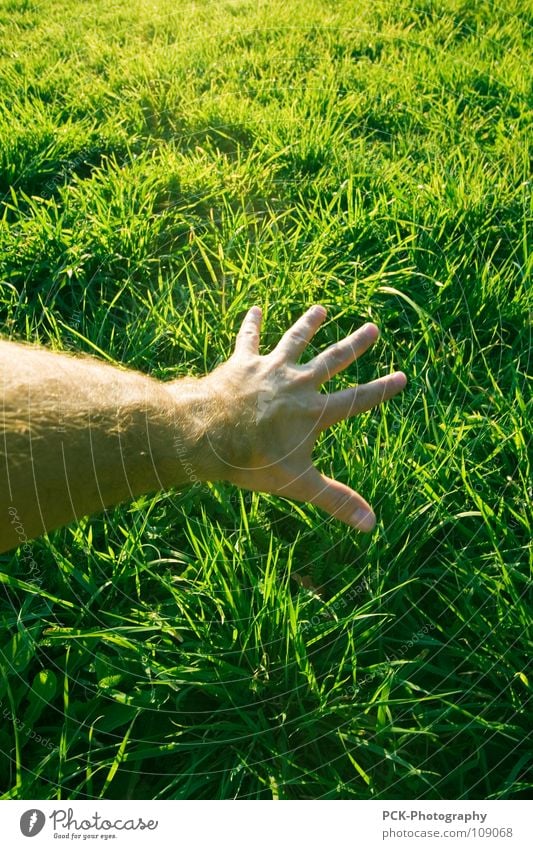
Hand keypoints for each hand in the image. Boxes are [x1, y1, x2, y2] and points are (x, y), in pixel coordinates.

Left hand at [199, 305, 406, 530]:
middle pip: (332, 361)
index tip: (402, 376)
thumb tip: (371, 525)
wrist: (208, 436)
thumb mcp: (300, 484)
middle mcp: (298, 384)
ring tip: (321, 309)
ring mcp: (270, 370)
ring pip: (295, 341)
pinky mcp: (243, 363)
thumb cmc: (254, 462)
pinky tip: (255, 308)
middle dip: (354, 345)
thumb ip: (336, 501)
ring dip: (309, 325)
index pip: (357, 400)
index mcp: (314, 412)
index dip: (381, 390)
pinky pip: (248, 339)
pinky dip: (252, 324)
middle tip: (372, 328)